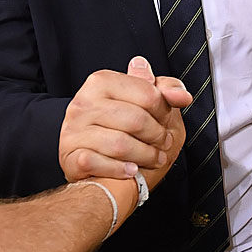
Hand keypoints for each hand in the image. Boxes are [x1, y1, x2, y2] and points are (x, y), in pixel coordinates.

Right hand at [58, 57, 190, 183]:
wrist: (97, 165)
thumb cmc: (123, 130)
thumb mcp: (146, 103)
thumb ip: (165, 91)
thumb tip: (181, 95)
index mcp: (101, 81)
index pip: (147, 94)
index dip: (164, 112)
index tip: (165, 122)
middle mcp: (83, 102)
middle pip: (136, 120)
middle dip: (157, 136)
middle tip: (163, 143)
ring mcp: (73, 130)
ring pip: (120, 144)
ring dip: (145, 156)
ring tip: (153, 158)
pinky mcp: (70, 156)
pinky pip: (99, 163)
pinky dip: (121, 170)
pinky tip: (131, 170)